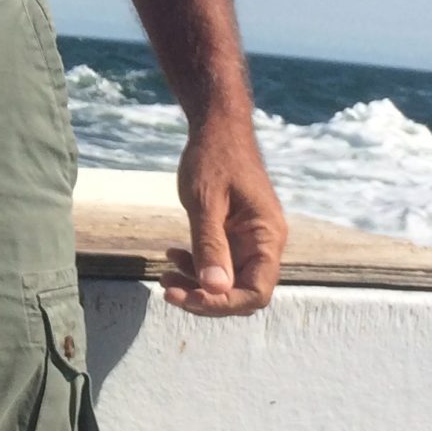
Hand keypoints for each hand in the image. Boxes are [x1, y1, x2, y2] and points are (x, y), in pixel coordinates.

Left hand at [162, 110, 285, 315]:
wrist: (217, 127)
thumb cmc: (214, 157)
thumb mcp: (206, 202)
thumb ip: (210, 245)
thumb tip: (215, 289)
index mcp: (267, 236)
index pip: (256, 292)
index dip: (223, 303)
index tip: (188, 296)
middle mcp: (264, 243)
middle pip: (241, 292)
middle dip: (205, 297)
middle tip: (168, 290)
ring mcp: (249, 239)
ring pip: (227, 281)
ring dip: (197, 284)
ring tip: (164, 277)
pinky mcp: (234, 234)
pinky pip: (219, 262)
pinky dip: (196, 265)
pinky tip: (172, 254)